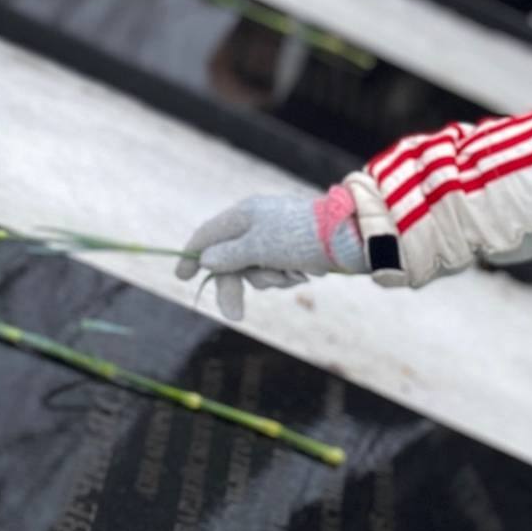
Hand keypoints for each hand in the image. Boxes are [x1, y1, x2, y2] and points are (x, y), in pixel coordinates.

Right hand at [176, 188, 365, 321]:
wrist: (349, 236)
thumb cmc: (300, 238)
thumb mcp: (259, 247)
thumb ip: (230, 255)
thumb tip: (207, 258)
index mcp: (244, 214)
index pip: (208, 234)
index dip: (193, 255)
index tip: (182, 277)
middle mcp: (257, 224)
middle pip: (230, 259)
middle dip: (235, 285)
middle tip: (235, 316)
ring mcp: (275, 237)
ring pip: (255, 269)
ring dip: (269, 279)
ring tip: (290, 275)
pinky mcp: (292, 250)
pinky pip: (276, 270)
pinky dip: (285, 277)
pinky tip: (302, 273)